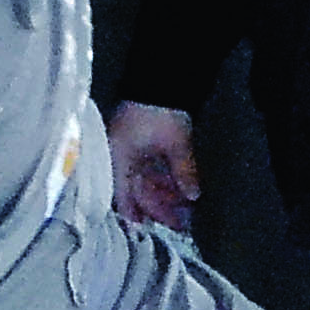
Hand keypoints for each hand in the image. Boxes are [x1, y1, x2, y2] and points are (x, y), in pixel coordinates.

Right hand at [106, 102, 201, 231]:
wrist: (162, 74)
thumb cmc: (161, 110)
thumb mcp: (176, 143)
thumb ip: (183, 171)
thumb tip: (192, 197)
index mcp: (117, 157)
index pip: (122, 197)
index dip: (136, 217)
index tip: (150, 235)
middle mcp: (119, 157)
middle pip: (137, 192)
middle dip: (159, 208)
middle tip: (180, 224)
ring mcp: (131, 150)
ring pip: (146, 182)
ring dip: (165, 196)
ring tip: (185, 210)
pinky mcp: (143, 144)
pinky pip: (152, 170)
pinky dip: (166, 181)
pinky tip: (182, 192)